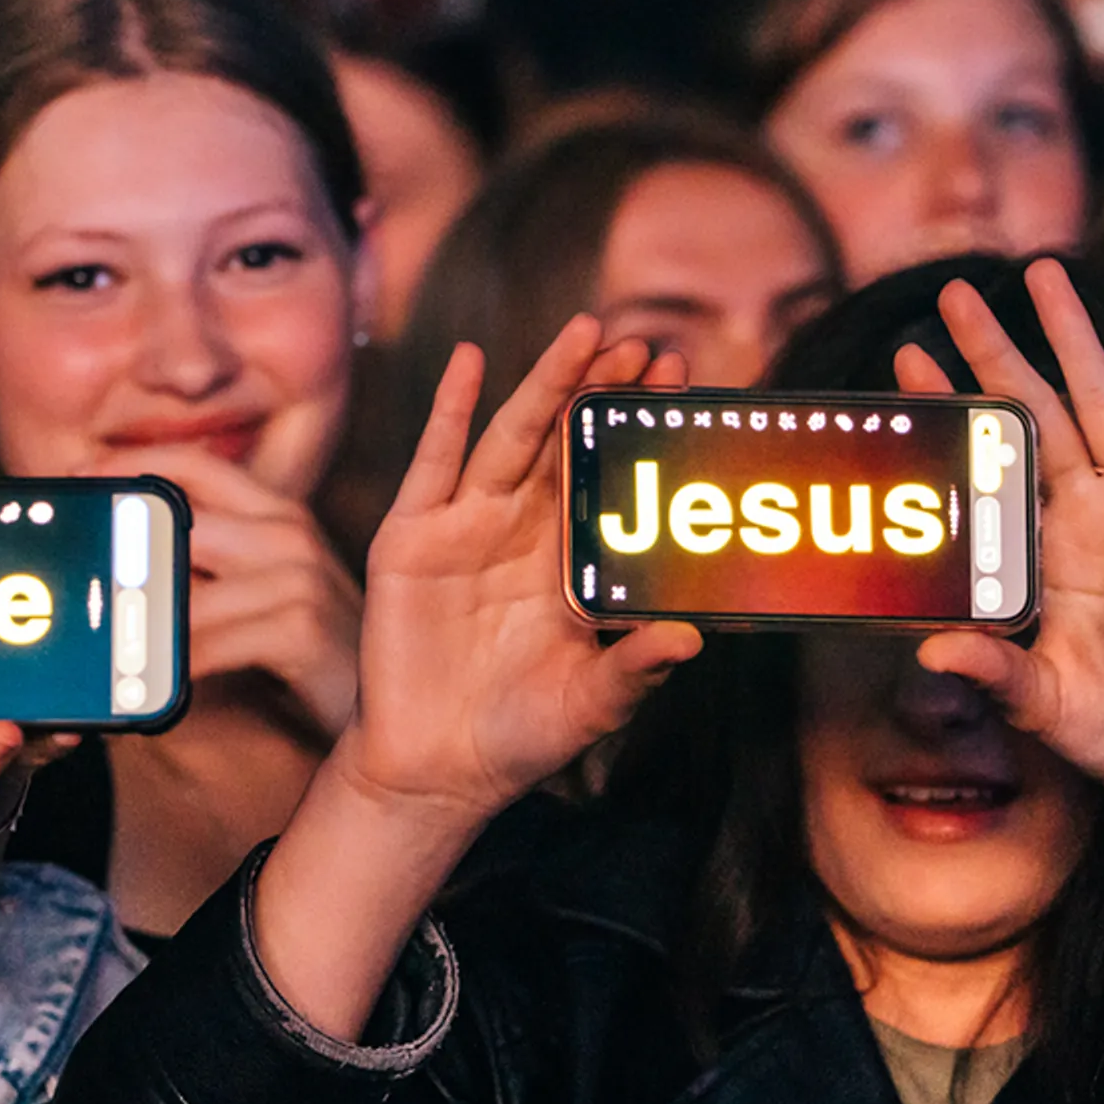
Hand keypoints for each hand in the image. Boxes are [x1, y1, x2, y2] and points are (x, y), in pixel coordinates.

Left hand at [100, 440, 364, 737]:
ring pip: (184, 583)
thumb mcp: (258, 601)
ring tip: (90, 642)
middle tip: (67, 572)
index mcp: (275, 514)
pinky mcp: (303, 628)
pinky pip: (210, 642)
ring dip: (134, 617)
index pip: (193, 464)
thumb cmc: (313, 660)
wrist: (392, 715)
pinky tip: (145, 691)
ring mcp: (299, 577)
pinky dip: (171, 669)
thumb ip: (206, 575)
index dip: (129, 464)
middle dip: (116, 544)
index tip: (76, 479)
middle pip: (177, 515)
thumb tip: (122, 568)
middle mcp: (288, 533)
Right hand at [342, 317, 698, 825]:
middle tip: (647, 345)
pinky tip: (468, 361)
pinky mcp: (412, 538)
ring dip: (546, 384)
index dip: (639, 430)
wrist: (436, 769)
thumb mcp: (591, 704)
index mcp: (570, 559)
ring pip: (512, 438)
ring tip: (586, 333)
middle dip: (602, 392)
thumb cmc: (519, 736)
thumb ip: (635, 668)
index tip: (680, 384)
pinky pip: (433, 462)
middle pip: (566, 443)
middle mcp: (520, 531)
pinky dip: (448, 408)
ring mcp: (465, 527)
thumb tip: (691, 640)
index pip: (611, 477)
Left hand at [890, 260, 1103, 829]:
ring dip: (1074, 338)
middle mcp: (1084, 520)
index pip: (988, 465)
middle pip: (1036, 412)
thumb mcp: (1043, 706)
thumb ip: (995, 673)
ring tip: (1043, 276)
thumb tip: (934, 653)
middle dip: (997, 349)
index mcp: (1042, 554)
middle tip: (954, 289)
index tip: (907, 356)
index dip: (952, 412)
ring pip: (1101, 402)